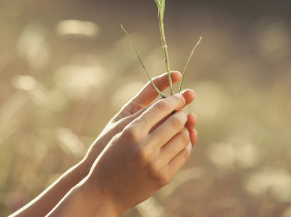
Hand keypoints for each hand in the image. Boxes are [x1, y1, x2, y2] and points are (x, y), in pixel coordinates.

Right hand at [80, 89, 196, 213]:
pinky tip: (180, 142)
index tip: (180, 97)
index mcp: (131, 132)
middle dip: (182, 114)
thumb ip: (142, 119)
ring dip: (185, 129)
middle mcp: (144, 147)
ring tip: (181, 127)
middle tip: (182, 113)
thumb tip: (169, 105)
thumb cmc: (110, 157)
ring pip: (183, 138)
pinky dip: (185, 145)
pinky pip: (183, 155)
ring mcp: (155, 164)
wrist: (104, 192)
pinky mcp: (164, 177)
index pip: (160, 108)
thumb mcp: (120, 134)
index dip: (174, 99)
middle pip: (175, 122)